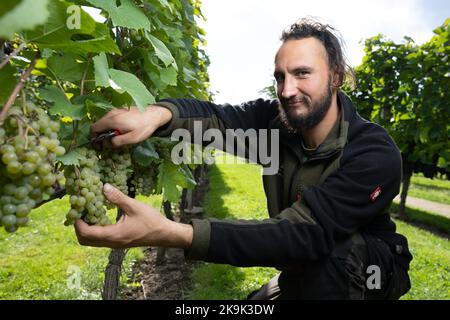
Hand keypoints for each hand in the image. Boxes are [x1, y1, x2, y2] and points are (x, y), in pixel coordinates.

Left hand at [74, 183, 192, 248]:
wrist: (164, 234)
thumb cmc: (151, 221)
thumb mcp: (134, 206)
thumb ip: (117, 197)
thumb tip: (103, 186)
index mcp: (113, 235)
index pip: (86, 233)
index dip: (77, 222)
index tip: (77, 207)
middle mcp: (111, 242)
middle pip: (85, 240)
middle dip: (78, 227)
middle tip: (80, 210)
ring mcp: (114, 244)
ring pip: (92, 241)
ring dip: (86, 229)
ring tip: (88, 212)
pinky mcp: (118, 242)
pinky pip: (100, 239)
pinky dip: (95, 230)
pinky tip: (100, 216)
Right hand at [91, 105, 171, 146]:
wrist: (154, 114)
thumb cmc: (144, 127)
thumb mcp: (132, 139)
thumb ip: (117, 142)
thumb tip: (106, 144)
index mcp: (113, 120)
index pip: (94, 128)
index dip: (94, 138)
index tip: (99, 145)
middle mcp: (111, 113)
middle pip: (98, 125)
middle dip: (100, 135)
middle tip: (108, 144)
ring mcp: (115, 110)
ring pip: (104, 122)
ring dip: (106, 131)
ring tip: (116, 138)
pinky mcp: (120, 110)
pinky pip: (110, 119)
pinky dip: (111, 126)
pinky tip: (121, 131)